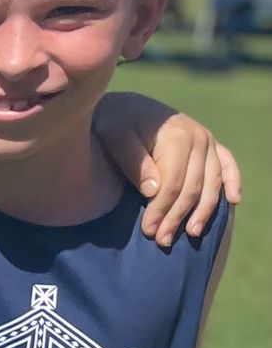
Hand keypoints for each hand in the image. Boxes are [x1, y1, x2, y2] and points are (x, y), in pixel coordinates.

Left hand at [101, 105, 241, 243]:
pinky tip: (233, 201)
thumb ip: (133, 161)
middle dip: (177, 216)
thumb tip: (153, 190)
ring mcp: (208, 141)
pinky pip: (227, 164)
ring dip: (204, 210)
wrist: (127, 105)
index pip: (173, 183)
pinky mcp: (211, 144)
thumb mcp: (114, 136)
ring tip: (191, 233)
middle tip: (162, 241)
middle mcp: (199, 138)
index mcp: (177, 137)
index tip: (148, 231)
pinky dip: (233, 182)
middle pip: (193, 187)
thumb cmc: (115, 122)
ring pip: (212, 182)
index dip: (162, 209)